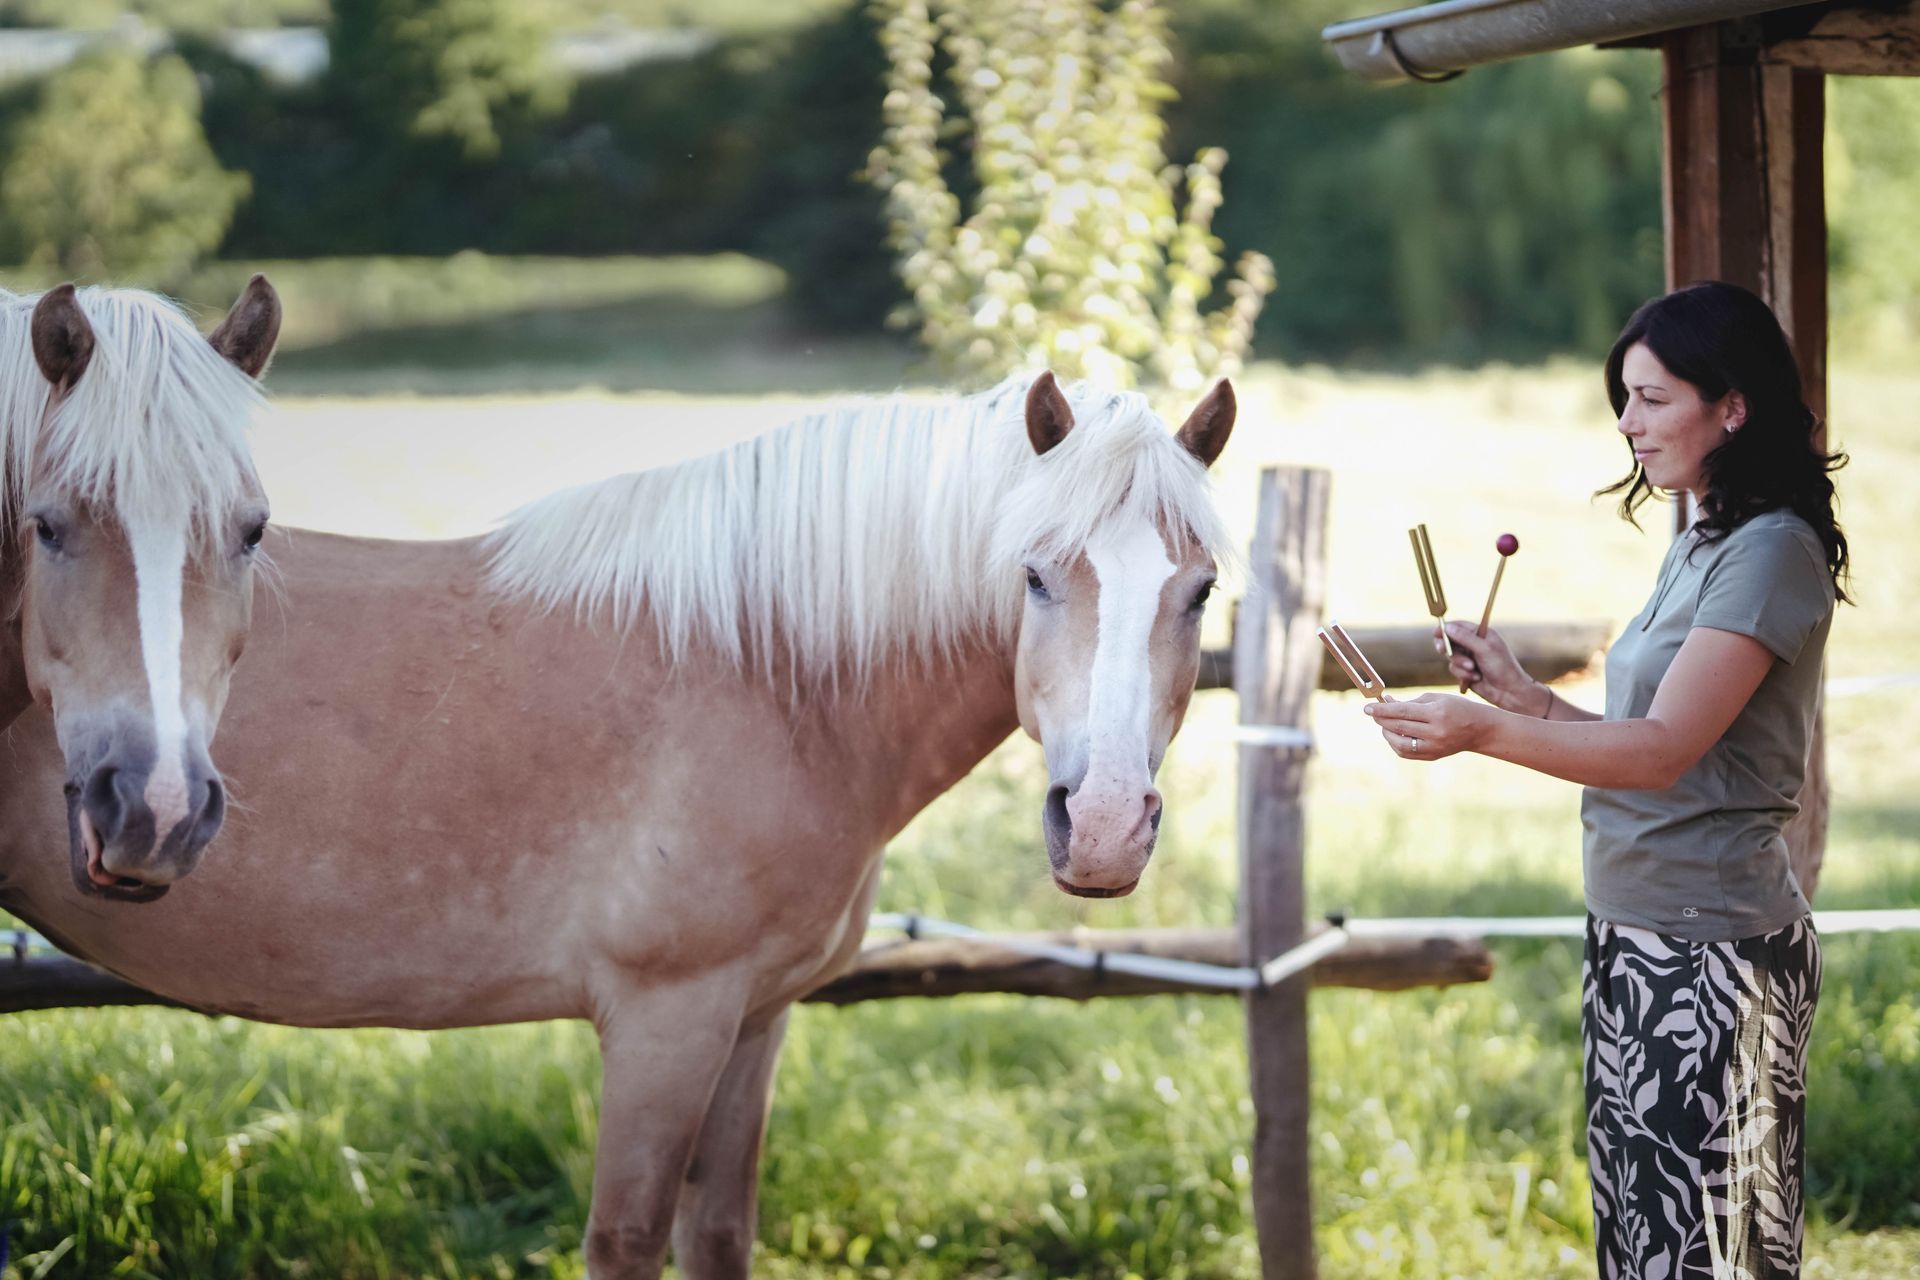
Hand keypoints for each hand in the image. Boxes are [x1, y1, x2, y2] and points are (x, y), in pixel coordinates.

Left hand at [1363, 692, 1490, 760]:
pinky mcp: (1433, 756)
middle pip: (1399, 727)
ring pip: (1399, 743)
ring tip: (1385, 724)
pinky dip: (1396, 743)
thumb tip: (1385, 703)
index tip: (1367, 707)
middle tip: (1372, 713)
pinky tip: (1394, 734)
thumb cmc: (1455, 708)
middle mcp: (1436, 732)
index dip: (1382, 710)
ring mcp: (1434, 747)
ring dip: (1387, 732)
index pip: (1402, 712)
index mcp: (1437, 713)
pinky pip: (1407, 752)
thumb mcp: (1434, 698)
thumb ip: (1409, 702)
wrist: (1478, 729)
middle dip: (1381, 719)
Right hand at [1439, 621, 1546, 714]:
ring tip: (1472, 668)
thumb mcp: (1484, 649)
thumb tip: (1447, 627)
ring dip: (1459, 663)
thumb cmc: (1502, 667)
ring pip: (1451, 657)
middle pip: (1450, 640)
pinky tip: (1476, 678)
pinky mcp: (1465, 671)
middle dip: (1447, 647)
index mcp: (1480, 634)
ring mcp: (1468, 658)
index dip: (1446, 629)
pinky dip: (1463, 674)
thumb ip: (1464, 637)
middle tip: (1444, 650)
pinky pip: (1454, 669)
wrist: (1509, 691)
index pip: (1458, 626)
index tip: (1436, 633)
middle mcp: (1473, 644)